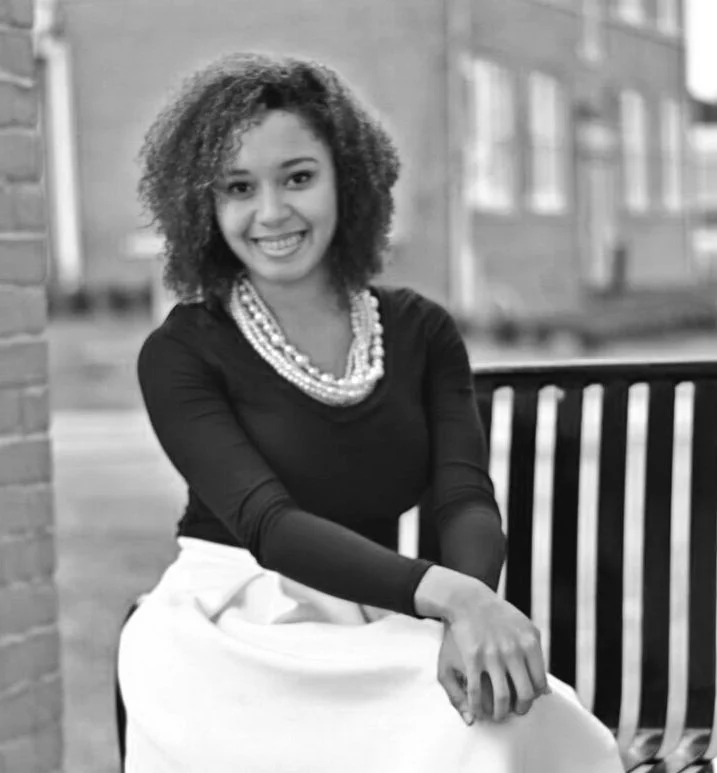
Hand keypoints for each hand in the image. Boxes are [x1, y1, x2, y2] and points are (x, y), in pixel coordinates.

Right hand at [446, 589, 548, 723]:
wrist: (468, 599)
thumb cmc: (498, 615)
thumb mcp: (525, 628)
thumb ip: (537, 657)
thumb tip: (546, 692)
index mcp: (530, 642)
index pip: (540, 683)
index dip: (534, 697)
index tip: (525, 699)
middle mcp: (514, 650)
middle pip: (525, 694)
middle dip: (520, 710)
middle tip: (513, 712)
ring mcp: (493, 654)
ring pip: (502, 698)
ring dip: (499, 713)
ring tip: (495, 715)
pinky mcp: (473, 657)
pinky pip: (477, 692)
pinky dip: (477, 706)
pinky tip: (475, 707)